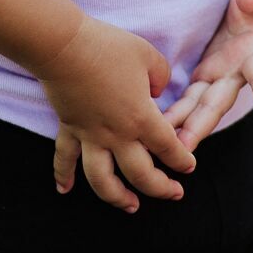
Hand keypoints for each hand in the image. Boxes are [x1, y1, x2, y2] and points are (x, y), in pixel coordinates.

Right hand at [36, 16, 196, 214]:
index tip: (189, 166)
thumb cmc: (108, 47)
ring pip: (103, 180)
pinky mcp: (69, 128)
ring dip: (117, 198)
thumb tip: (157, 89)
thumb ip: (161, 75)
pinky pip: (64, 158)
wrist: (64, 45)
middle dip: (160, 189)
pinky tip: (64, 190)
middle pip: (141, 175)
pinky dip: (63, 175)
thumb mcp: (147, 55)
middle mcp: (117, 134)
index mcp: (141, 117)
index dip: (182, 160)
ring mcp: (91, 135)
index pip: (168, 147)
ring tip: (131, 207)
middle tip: (173, 194)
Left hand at [161, 0, 252, 152]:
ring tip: (163, 147)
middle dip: (202, 124)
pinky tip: (155, 128)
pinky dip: (175, 114)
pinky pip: (188, 99)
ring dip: (183, 126)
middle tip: (186, 148)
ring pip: (199, 106)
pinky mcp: (204, 78)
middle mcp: (237, 75)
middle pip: (219, 102)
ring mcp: (219, 79)